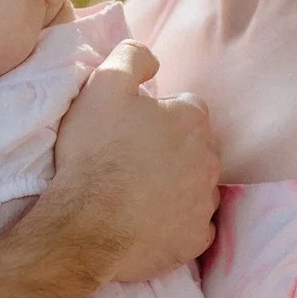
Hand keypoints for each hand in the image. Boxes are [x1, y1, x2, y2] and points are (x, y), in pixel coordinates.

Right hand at [46, 41, 218, 280]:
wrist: (87, 225)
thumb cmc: (95, 153)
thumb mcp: (103, 86)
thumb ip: (132, 58)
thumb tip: (153, 60)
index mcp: (192, 120)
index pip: (187, 106)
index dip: (159, 115)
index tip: (133, 129)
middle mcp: (209, 159)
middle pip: (196, 146)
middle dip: (172, 149)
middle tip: (132, 160)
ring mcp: (205, 203)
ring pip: (198, 185)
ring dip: (177, 185)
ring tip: (138, 192)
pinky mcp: (197, 239)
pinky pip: (195, 225)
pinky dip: (178, 222)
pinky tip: (150, 221)